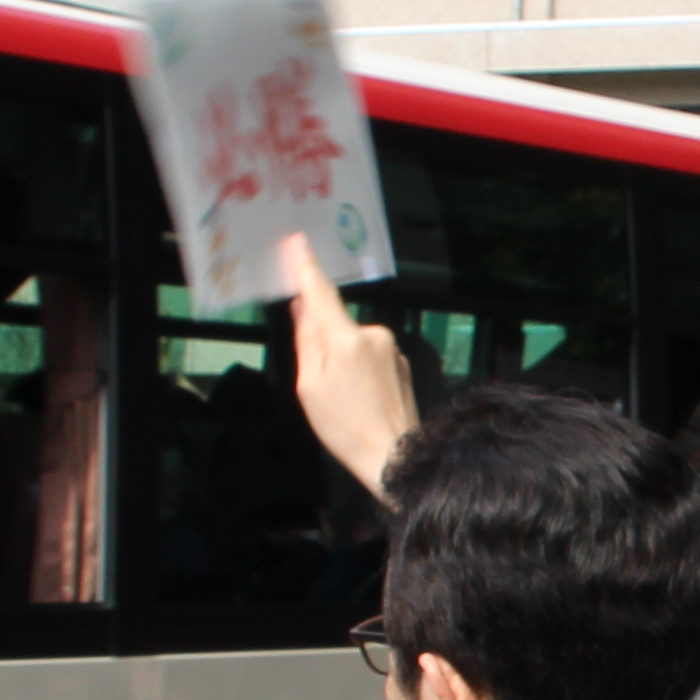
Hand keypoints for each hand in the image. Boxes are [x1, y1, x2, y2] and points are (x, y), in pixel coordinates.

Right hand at [279, 237, 420, 505]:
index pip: (321, 294)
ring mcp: (391, 348)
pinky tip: (363, 401)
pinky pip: (370, 356)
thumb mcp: (310, 387)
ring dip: (343, 362)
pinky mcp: (402, 362)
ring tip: (346, 401)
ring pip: (353, 343)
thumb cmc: (346, 428)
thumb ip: (306, 342)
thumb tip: (302, 309)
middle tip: (324, 387)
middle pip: (336, 325)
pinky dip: (360, 372)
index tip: (297, 243)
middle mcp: (374, 336)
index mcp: (346, 340)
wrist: (395, 455)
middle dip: (323, 345)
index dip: (306, 268)